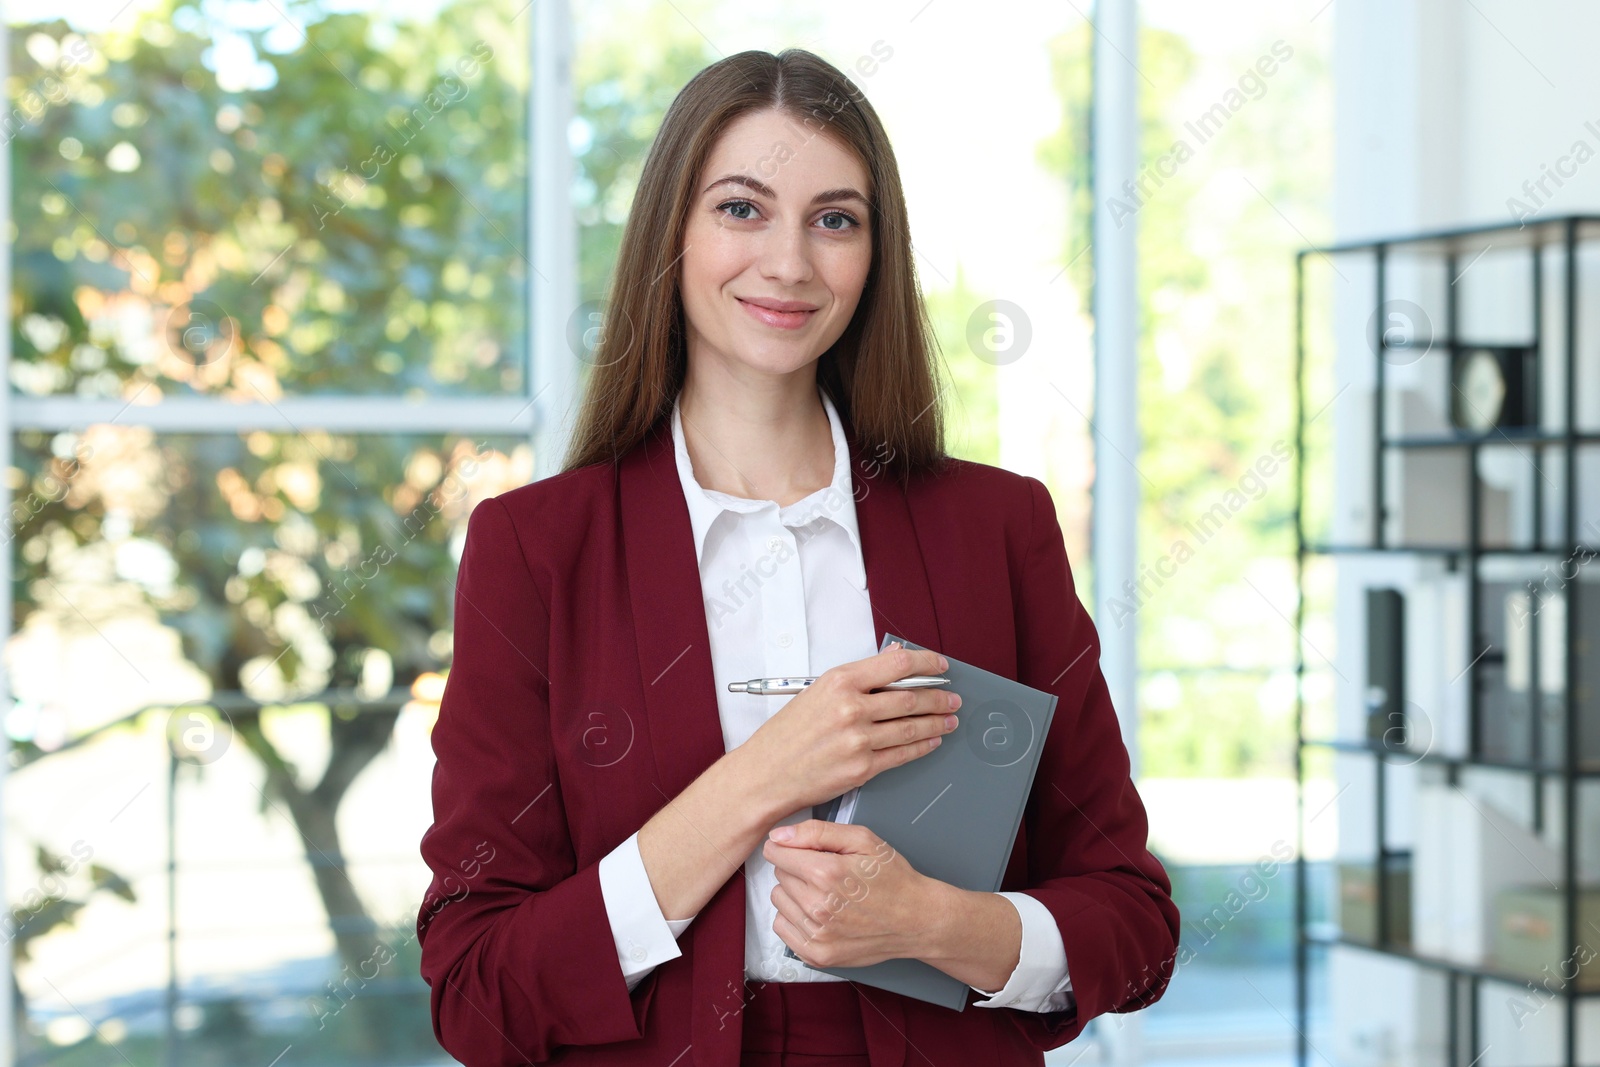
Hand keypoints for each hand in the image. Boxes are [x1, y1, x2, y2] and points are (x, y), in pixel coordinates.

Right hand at [736, 643, 960, 815]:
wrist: (765, 775)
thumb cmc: (785, 735)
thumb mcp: (816, 693)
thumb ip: (857, 677)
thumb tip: (890, 659)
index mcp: (838, 682)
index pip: (896, 664)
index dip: (926, 662)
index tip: (940, 665)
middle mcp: (851, 708)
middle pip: (910, 698)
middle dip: (938, 697)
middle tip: (952, 697)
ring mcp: (858, 739)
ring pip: (911, 727)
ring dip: (937, 722)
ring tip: (949, 718)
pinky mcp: (863, 768)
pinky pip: (902, 754)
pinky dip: (922, 746)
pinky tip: (932, 740)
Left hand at [762, 819, 938, 969]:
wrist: (917, 920)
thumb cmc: (893, 877)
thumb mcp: (863, 839)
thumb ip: (816, 832)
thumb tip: (778, 835)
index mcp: (826, 874)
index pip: (776, 853)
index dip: (789, 848)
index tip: (806, 851)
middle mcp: (817, 907)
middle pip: (779, 876)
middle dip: (797, 869)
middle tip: (826, 873)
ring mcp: (817, 935)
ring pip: (779, 901)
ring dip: (795, 894)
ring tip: (825, 894)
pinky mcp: (817, 955)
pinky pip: (783, 928)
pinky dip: (795, 918)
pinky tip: (819, 913)